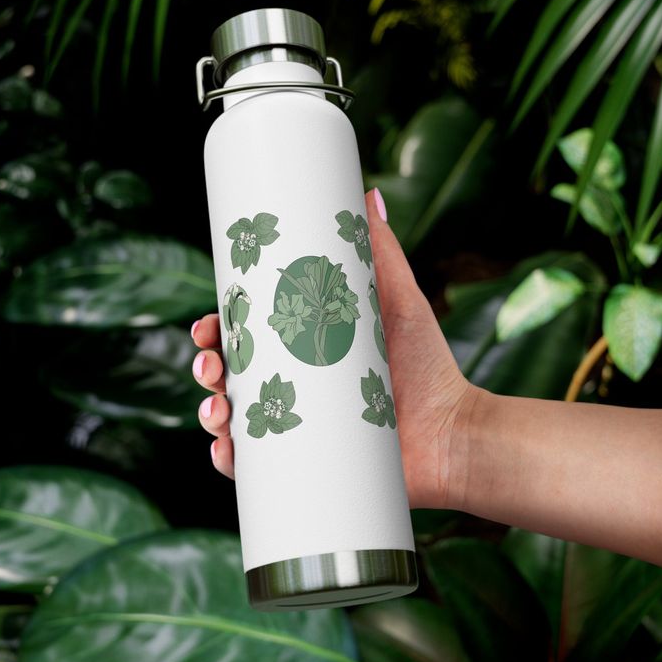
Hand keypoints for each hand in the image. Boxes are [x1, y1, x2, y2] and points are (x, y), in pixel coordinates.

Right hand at [190, 188, 475, 508]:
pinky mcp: (305, 467)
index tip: (207, 325)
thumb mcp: (399, 303)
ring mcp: (297, 430)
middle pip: (231, 376)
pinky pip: (255, 469)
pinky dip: (229, 463)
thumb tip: (367, 192)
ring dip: (209, 414)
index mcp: (305, 350)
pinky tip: (225, 453)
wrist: (454, 435)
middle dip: (207, 369)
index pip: (247, 337)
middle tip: (210, 365)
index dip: (218, 330)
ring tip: (217, 409)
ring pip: (234, 421)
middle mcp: (294, 388)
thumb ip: (381, 251)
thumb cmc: (429, 366)